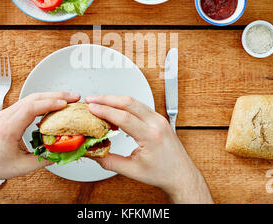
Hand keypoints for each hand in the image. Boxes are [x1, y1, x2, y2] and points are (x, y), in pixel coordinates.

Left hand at [0, 92, 79, 203]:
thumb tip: (60, 154)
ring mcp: (4, 114)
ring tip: (66, 99)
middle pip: (33, 98)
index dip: (50, 103)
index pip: (31, 107)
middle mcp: (5, 117)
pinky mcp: (6, 115)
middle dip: (55, 96)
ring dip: (49, 97)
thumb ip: (43, 160)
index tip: (65, 104)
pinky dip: (41, 101)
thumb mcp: (21, 167)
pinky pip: (25, 103)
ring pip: (30, 98)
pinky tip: (51, 105)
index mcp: (7, 128)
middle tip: (73, 97)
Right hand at [86, 95, 212, 203]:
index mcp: (151, 136)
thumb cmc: (163, 173)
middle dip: (107, 99)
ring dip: (115, 100)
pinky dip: (125, 105)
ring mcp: (159, 119)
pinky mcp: (159, 119)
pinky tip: (115, 108)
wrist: (181, 175)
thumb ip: (109, 161)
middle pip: (129, 102)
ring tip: (99, 102)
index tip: (91, 107)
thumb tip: (93, 153)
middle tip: (91, 99)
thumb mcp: (132, 170)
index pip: (124, 117)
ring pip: (135, 101)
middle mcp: (157, 124)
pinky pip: (140, 106)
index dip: (105, 110)